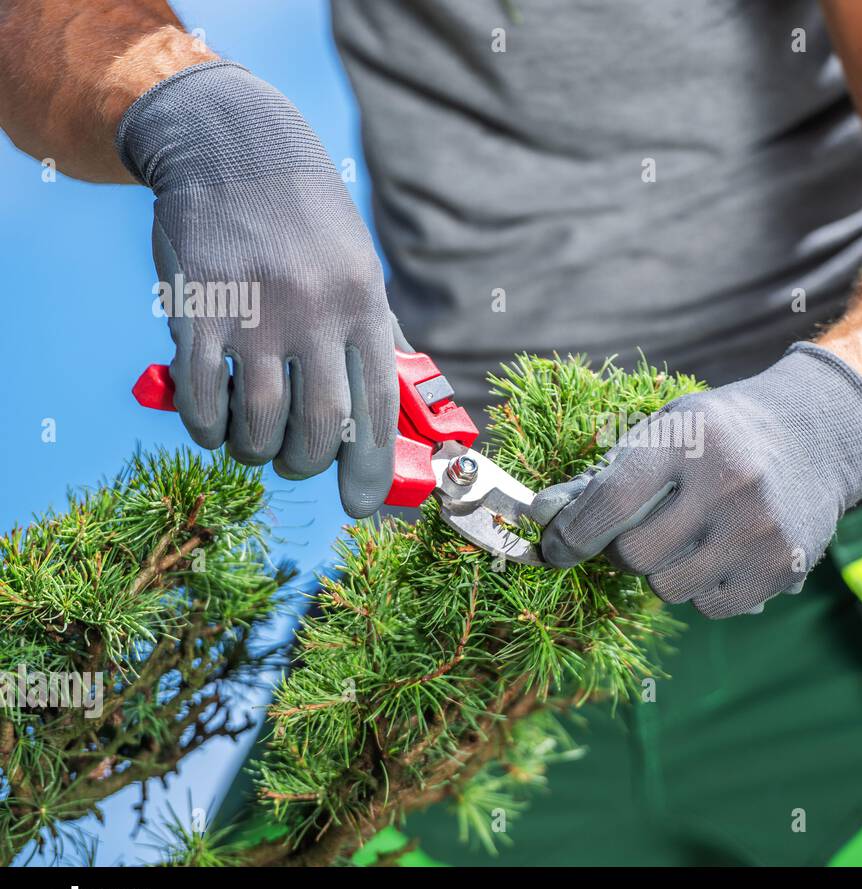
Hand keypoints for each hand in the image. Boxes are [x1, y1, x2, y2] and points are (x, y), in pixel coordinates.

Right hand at [117, 61, 398, 517]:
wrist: (235, 149)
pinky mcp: (197, 310)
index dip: (371, 467)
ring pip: (259, 421)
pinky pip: (201, 397)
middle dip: (308, 464)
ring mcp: (255, 312)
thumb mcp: (359, 269)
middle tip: (297, 464)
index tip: (361, 504)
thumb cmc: (307, 222)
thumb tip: (400, 409)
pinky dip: (208, 429)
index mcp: (363, 306)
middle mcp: (314, 312)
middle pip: (320, 426)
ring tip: (255, 447)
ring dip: (256, 451)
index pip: (376, 407)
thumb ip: (375, 336)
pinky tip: (213, 427)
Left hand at [527, 343, 861, 617]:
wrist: (817, 434)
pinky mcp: (781, 566)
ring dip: (663, 572)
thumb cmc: (723, 433)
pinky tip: (719, 555)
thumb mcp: (668, 428)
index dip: (572, 532)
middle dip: (622, 551)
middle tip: (637, 533)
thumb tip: (544, 516)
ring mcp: (758, 528)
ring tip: (687, 538)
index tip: (555, 548)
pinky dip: (702, 590)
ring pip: (668, 588)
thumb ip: (609, 473)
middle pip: (635, 554)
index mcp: (690, 437)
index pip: (612, 499)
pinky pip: (709, 607)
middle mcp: (727, 483)